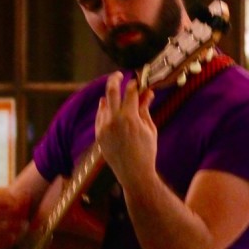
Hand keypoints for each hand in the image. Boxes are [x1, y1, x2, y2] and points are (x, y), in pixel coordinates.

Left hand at [95, 71, 156, 187]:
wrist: (134, 174)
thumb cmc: (146, 152)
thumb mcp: (149, 128)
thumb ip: (145, 109)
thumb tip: (147, 92)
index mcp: (129, 117)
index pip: (130, 91)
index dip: (135, 83)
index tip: (138, 80)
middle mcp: (114, 120)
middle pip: (111, 90)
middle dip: (115, 79)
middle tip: (118, 74)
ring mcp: (104, 127)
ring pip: (104, 103)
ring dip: (110, 96)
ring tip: (116, 93)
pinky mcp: (99, 135)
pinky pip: (100, 116)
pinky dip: (104, 108)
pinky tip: (108, 106)